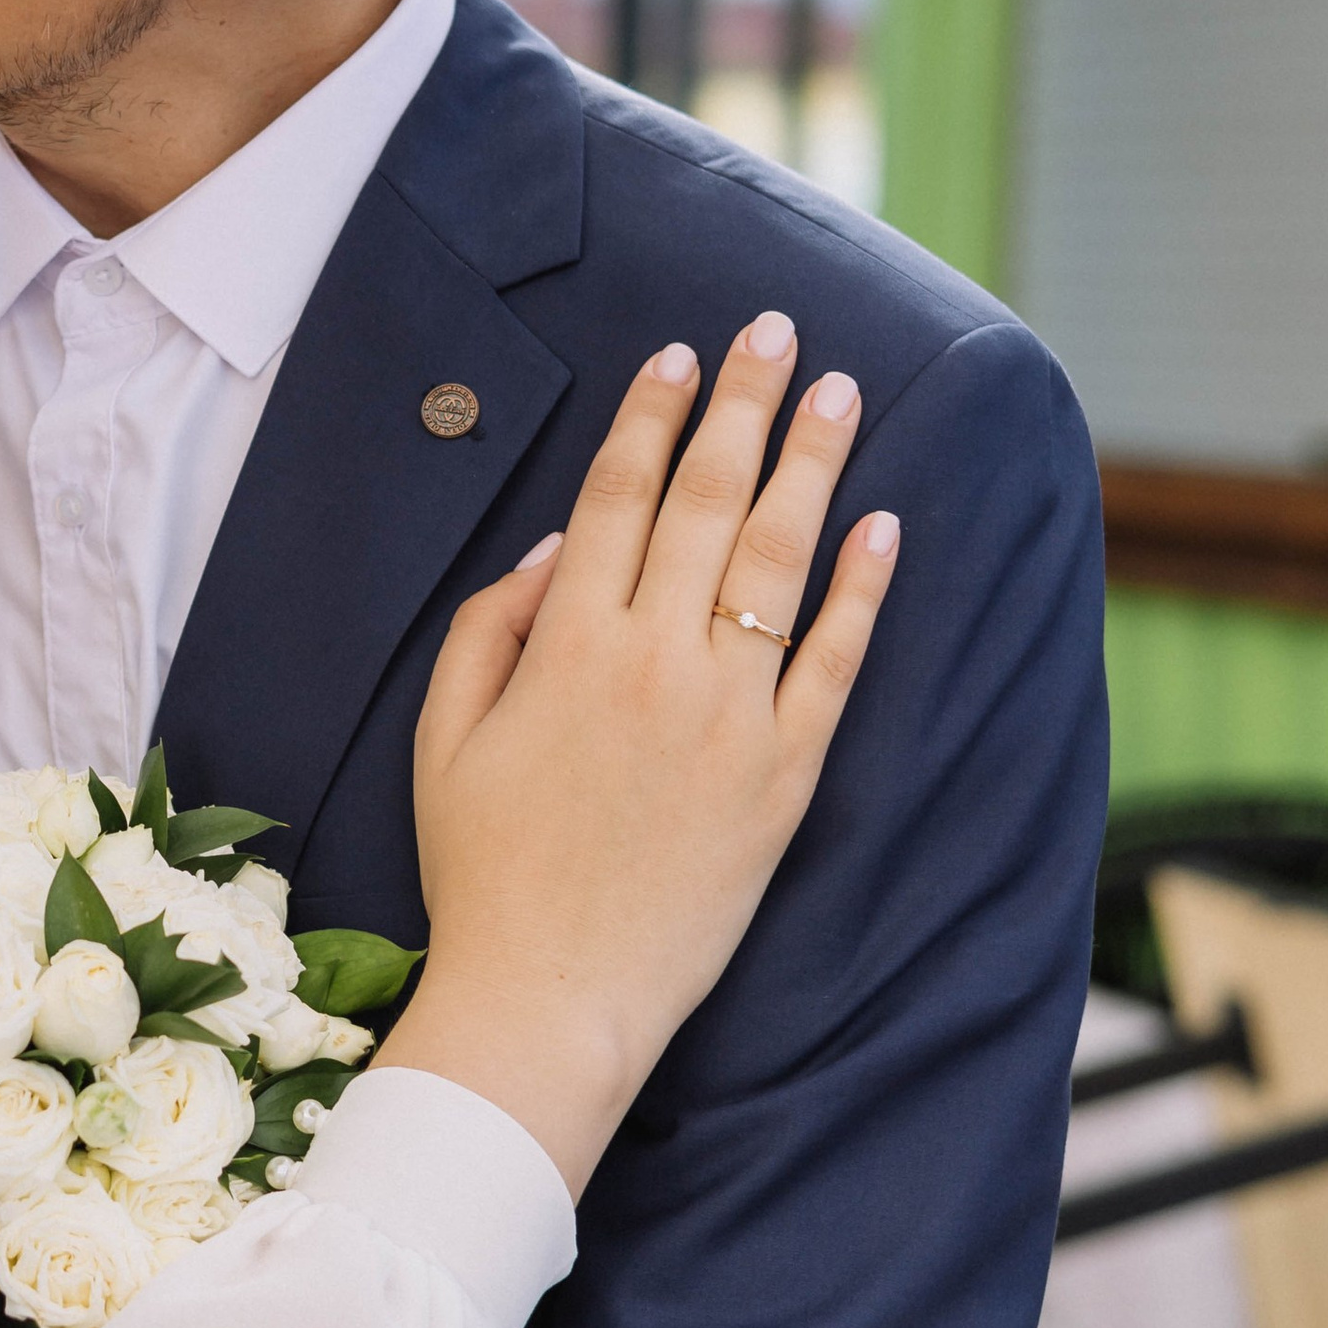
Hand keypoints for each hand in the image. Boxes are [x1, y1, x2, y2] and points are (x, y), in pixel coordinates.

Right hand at [378, 312, 900, 1196]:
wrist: (552, 997)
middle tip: (775, 331)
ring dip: (812, 465)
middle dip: (742, 405)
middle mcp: (653, 662)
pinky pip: (836, 664)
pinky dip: (863, 590)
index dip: (650, 417)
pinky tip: (884, 526)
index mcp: (566, 646)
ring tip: (839, 393)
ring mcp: (729, 717)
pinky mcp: (785, 776)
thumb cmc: (483, 872)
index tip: (679, 353)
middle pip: (709, 503)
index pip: (618, 498)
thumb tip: (551, 547)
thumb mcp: (443, 741)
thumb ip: (488, 630)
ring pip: (780, 561)